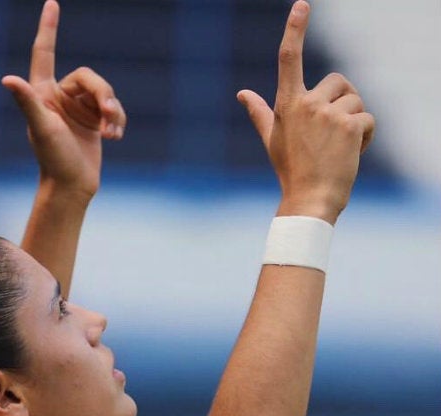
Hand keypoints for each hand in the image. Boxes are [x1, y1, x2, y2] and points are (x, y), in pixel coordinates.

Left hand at [1, 0, 126, 200]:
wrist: (71, 188)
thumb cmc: (52, 160)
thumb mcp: (40, 128)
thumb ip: (27, 101)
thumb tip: (7, 80)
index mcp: (44, 93)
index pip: (45, 52)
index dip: (48, 28)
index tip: (52, 3)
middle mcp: (61, 97)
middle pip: (90, 78)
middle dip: (102, 95)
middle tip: (106, 117)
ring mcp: (79, 110)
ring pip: (105, 93)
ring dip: (112, 111)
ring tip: (110, 133)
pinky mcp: (94, 123)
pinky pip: (113, 109)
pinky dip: (117, 120)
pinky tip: (114, 137)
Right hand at [237, 0, 374, 223]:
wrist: (310, 201)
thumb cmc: (291, 171)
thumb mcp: (272, 139)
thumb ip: (259, 112)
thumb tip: (242, 94)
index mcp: (287, 105)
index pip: (288, 60)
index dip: (295, 30)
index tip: (302, 5)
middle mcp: (306, 105)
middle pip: (339, 82)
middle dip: (343, 103)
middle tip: (330, 135)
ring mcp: (329, 114)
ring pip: (356, 100)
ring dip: (355, 122)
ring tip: (338, 149)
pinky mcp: (350, 125)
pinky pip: (368, 119)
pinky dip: (365, 137)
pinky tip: (350, 155)